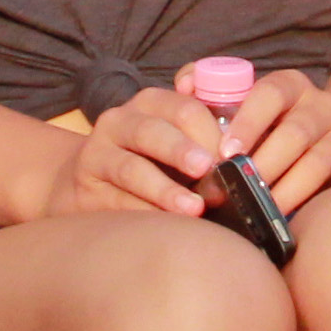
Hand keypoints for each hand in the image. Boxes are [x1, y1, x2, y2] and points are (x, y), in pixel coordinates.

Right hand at [39, 86, 226, 218]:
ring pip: (132, 169)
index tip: (234, 157)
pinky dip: (144, 215)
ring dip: (165, 190)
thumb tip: (245, 148)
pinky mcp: (85, 188)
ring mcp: (98, 154)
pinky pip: (117, 202)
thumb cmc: (150, 158)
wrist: (87, 179)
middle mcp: (120, 121)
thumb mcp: (174, 134)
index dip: (211, 132)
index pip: (184, 108)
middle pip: (152, 133)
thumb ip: (208, 131)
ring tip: (193, 208)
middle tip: (209, 170)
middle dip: (183, 151)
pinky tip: (166, 227)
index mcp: (150, 103)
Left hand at [214, 64, 330, 208]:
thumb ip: (206, 91)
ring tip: (270, 209)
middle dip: (265, 165)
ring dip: (295, 187)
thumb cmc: (269, 129)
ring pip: (322, 158)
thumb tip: (183, 85)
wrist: (324, 137)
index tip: (225, 153)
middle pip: (295, 132)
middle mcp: (321, 104)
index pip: (269, 94)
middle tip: (241, 192)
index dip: (248, 122)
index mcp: (288, 86)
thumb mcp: (241, 105)